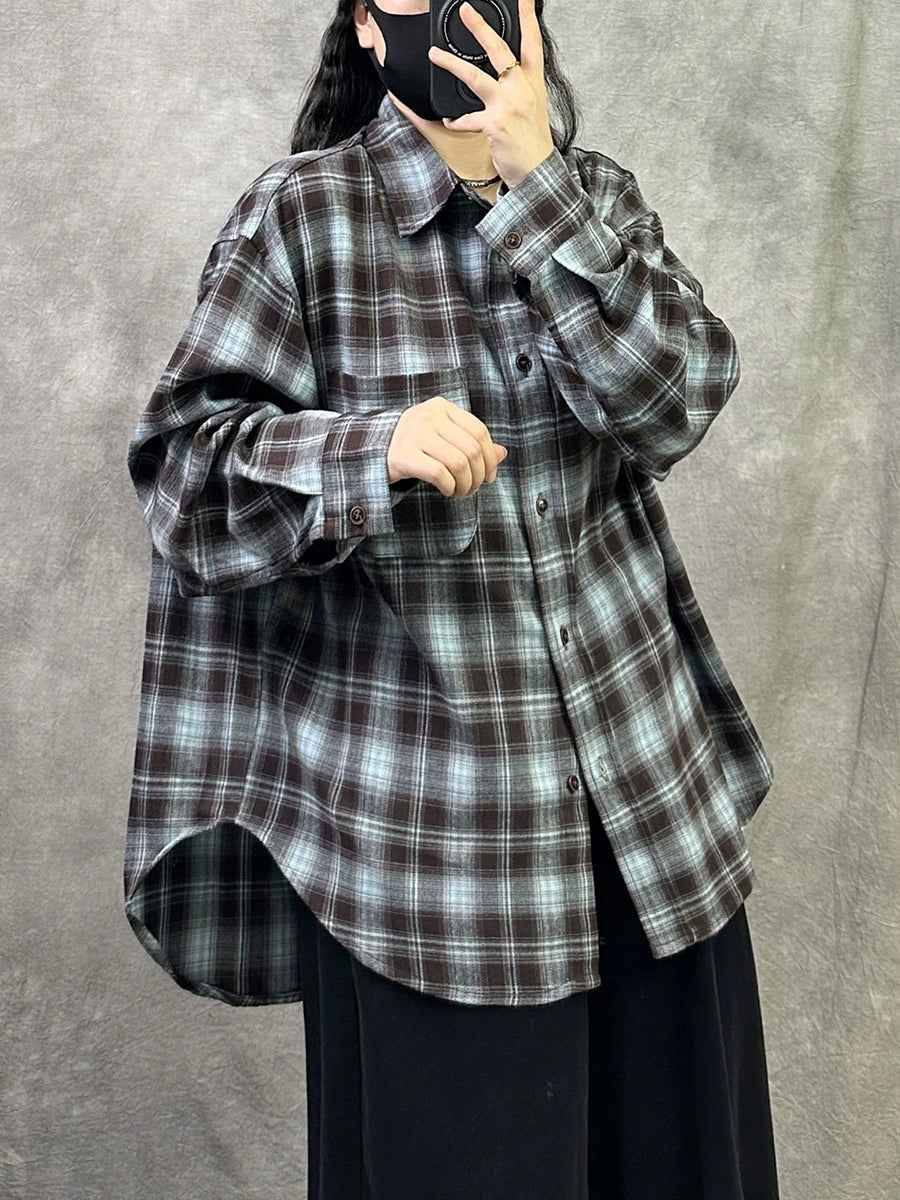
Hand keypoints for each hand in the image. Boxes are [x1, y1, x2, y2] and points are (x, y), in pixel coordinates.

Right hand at [387, 395, 507, 498]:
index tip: (489, 476)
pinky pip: (439, 475)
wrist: (374, 448)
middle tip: (473, 488)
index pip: (479, 431)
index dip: (490, 458)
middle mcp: (429, 416)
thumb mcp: (444, 436)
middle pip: (471, 450)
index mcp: (442, 407)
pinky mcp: (404, 455)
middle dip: (478, 476)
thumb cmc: (415, 443)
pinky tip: (447, 491)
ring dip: (465, 485)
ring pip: (458, 464)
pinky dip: (450, 487)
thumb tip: (502, 453)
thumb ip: (472, 442)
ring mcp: (415, 434)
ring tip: (460, 492)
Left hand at [427, 0, 554, 189]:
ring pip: (475, 77)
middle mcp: (521, 89)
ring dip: (452, 64)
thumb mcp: (533, 107)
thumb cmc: (533, 142)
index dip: (528, 18)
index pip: (533, 43)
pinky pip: (468, 118)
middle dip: (481, 28)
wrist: (538, 171)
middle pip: (500, 50)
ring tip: (435, 54)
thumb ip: (519, 87)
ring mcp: (507, 105)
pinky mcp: (494, 124)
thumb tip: (504, 73)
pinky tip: (449, 121)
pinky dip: (457, 121)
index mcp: (533, 83)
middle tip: (466, 11)